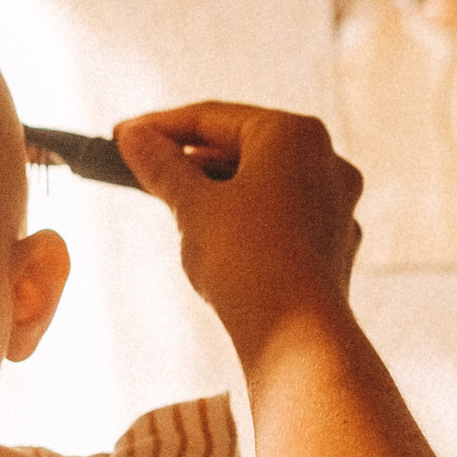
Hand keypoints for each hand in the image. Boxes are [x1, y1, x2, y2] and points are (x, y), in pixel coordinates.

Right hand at [112, 103, 362, 359]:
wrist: (297, 338)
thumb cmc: (246, 262)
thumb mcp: (192, 206)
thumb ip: (162, 165)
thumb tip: (133, 136)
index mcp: (294, 134)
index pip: (212, 118)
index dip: (159, 127)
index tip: (121, 137)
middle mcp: (326, 160)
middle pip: (242, 146)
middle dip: (190, 158)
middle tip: (141, 168)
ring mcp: (335, 204)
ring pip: (263, 183)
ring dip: (216, 188)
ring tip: (173, 203)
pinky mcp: (332, 244)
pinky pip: (281, 217)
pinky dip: (245, 218)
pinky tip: (216, 239)